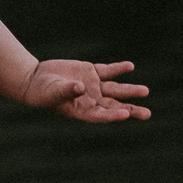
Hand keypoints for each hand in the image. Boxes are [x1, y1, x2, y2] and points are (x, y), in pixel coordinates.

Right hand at [17, 58, 148, 123]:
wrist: (35, 80)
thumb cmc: (40, 92)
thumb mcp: (51, 93)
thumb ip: (66, 90)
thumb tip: (80, 87)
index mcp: (81, 110)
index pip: (100, 115)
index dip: (113, 115)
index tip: (125, 115)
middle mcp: (91, 100)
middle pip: (114, 106)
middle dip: (131, 110)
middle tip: (147, 114)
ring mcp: (94, 86)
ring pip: (116, 89)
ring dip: (130, 90)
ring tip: (145, 91)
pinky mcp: (92, 72)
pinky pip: (108, 71)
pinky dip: (119, 69)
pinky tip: (129, 67)